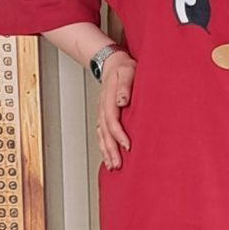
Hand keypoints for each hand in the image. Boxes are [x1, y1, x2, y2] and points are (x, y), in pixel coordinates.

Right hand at [97, 51, 135, 169]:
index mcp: (109, 98)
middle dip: (111, 150)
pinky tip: (108, 157)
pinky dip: (104, 147)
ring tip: (112, 166)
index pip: (112, 120)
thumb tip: (122, 101)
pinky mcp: (103, 116)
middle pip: (105, 133)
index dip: (119, 134)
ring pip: (101, 136)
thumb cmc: (124, 68)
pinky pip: (101, 134)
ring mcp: (101, 113)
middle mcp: (103, 107)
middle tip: (118, 165)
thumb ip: (125, 86)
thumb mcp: (127, 71)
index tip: (127, 146)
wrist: (112, 63)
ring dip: (106, 152)